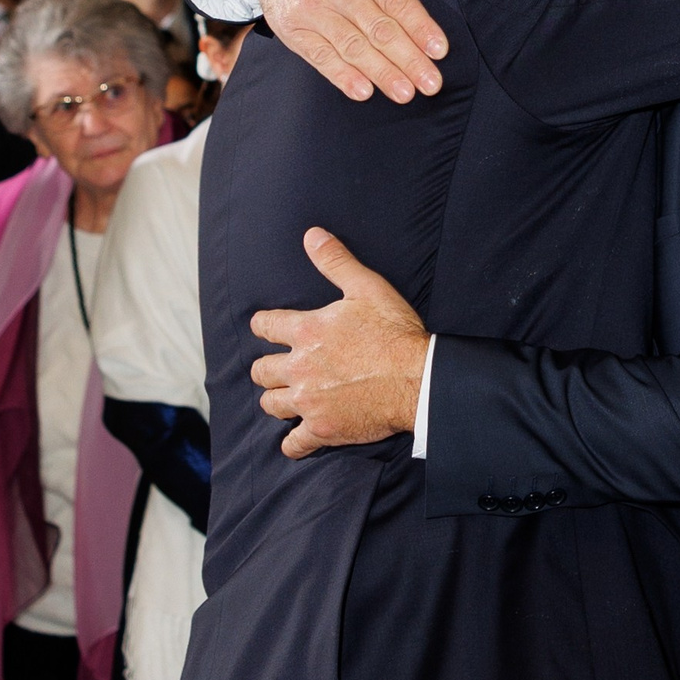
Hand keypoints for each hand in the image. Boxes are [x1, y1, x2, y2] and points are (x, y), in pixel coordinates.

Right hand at [238, 0, 449, 102]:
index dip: (419, 26)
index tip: (440, 50)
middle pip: (379, 29)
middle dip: (408, 59)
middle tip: (432, 83)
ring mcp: (312, 8)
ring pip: (353, 46)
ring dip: (381, 73)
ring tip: (405, 93)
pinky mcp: (292, 27)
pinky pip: (320, 56)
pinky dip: (341, 76)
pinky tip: (363, 90)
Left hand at [251, 229, 429, 459]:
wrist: (419, 378)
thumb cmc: (396, 332)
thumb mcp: (368, 288)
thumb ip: (336, 262)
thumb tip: (312, 235)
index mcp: (305, 332)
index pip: (265, 326)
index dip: (264, 326)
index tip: (267, 328)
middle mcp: (299, 368)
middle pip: (260, 371)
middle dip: (267, 368)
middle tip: (280, 368)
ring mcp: (308, 401)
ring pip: (271, 404)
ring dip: (276, 400)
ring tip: (288, 398)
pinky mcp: (322, 429)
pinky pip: (294, 443)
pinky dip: (294, 443)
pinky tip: (298, 439)